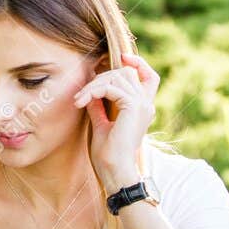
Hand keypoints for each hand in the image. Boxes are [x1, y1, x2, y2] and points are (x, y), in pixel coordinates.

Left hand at [74, 50, 158, 192]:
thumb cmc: (108, 154)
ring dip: (94, 84)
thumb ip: (98, 106)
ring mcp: (143, 105)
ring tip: (79, 101)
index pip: (149, 77)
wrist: (115, 171)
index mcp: (142, 108)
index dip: (138, 63)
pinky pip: (111, 87)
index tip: (121, 57)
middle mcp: (146, 104)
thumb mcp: (101, 124)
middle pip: (127, 73)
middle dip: (101, 77)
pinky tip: (81, 103)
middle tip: (82, 95)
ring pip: (118, 76)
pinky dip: (93, 91)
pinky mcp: (134, 107)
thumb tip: (90, 92)